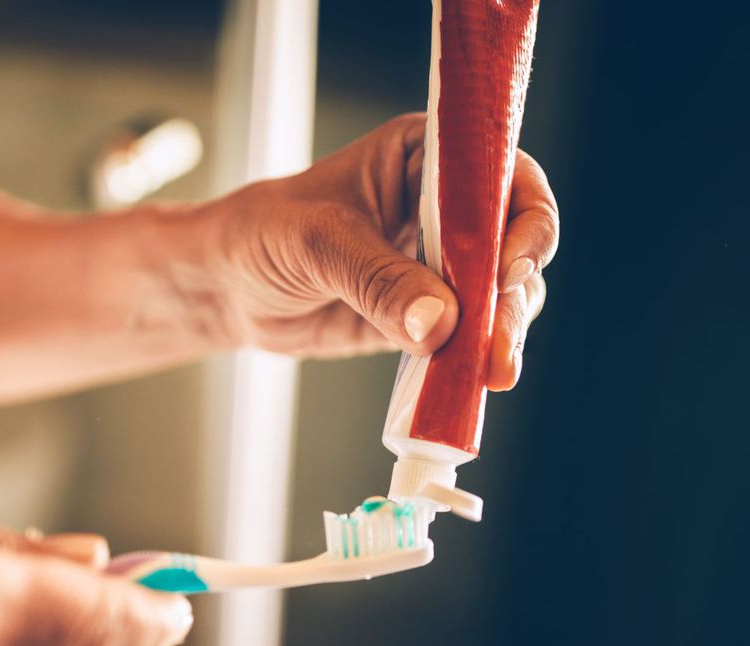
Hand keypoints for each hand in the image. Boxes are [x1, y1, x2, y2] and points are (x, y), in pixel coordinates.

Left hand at [207, 113, 558, 389]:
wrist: (228, 287)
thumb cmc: (261, 235)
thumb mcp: (316, 244)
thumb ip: (377, 279)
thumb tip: (441, 322)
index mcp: (426, 157)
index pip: (501, 176)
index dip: (521, 219)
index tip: (509, 268)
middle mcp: (447, 205)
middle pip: (514, 243)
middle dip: (514, 294)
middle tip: (499, 341)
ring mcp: (442, 263)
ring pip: (501, 296)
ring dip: (503, 334)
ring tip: (491, 371)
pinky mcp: (429, 315)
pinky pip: (469, 336)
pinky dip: (474, 360)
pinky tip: (471, 383)